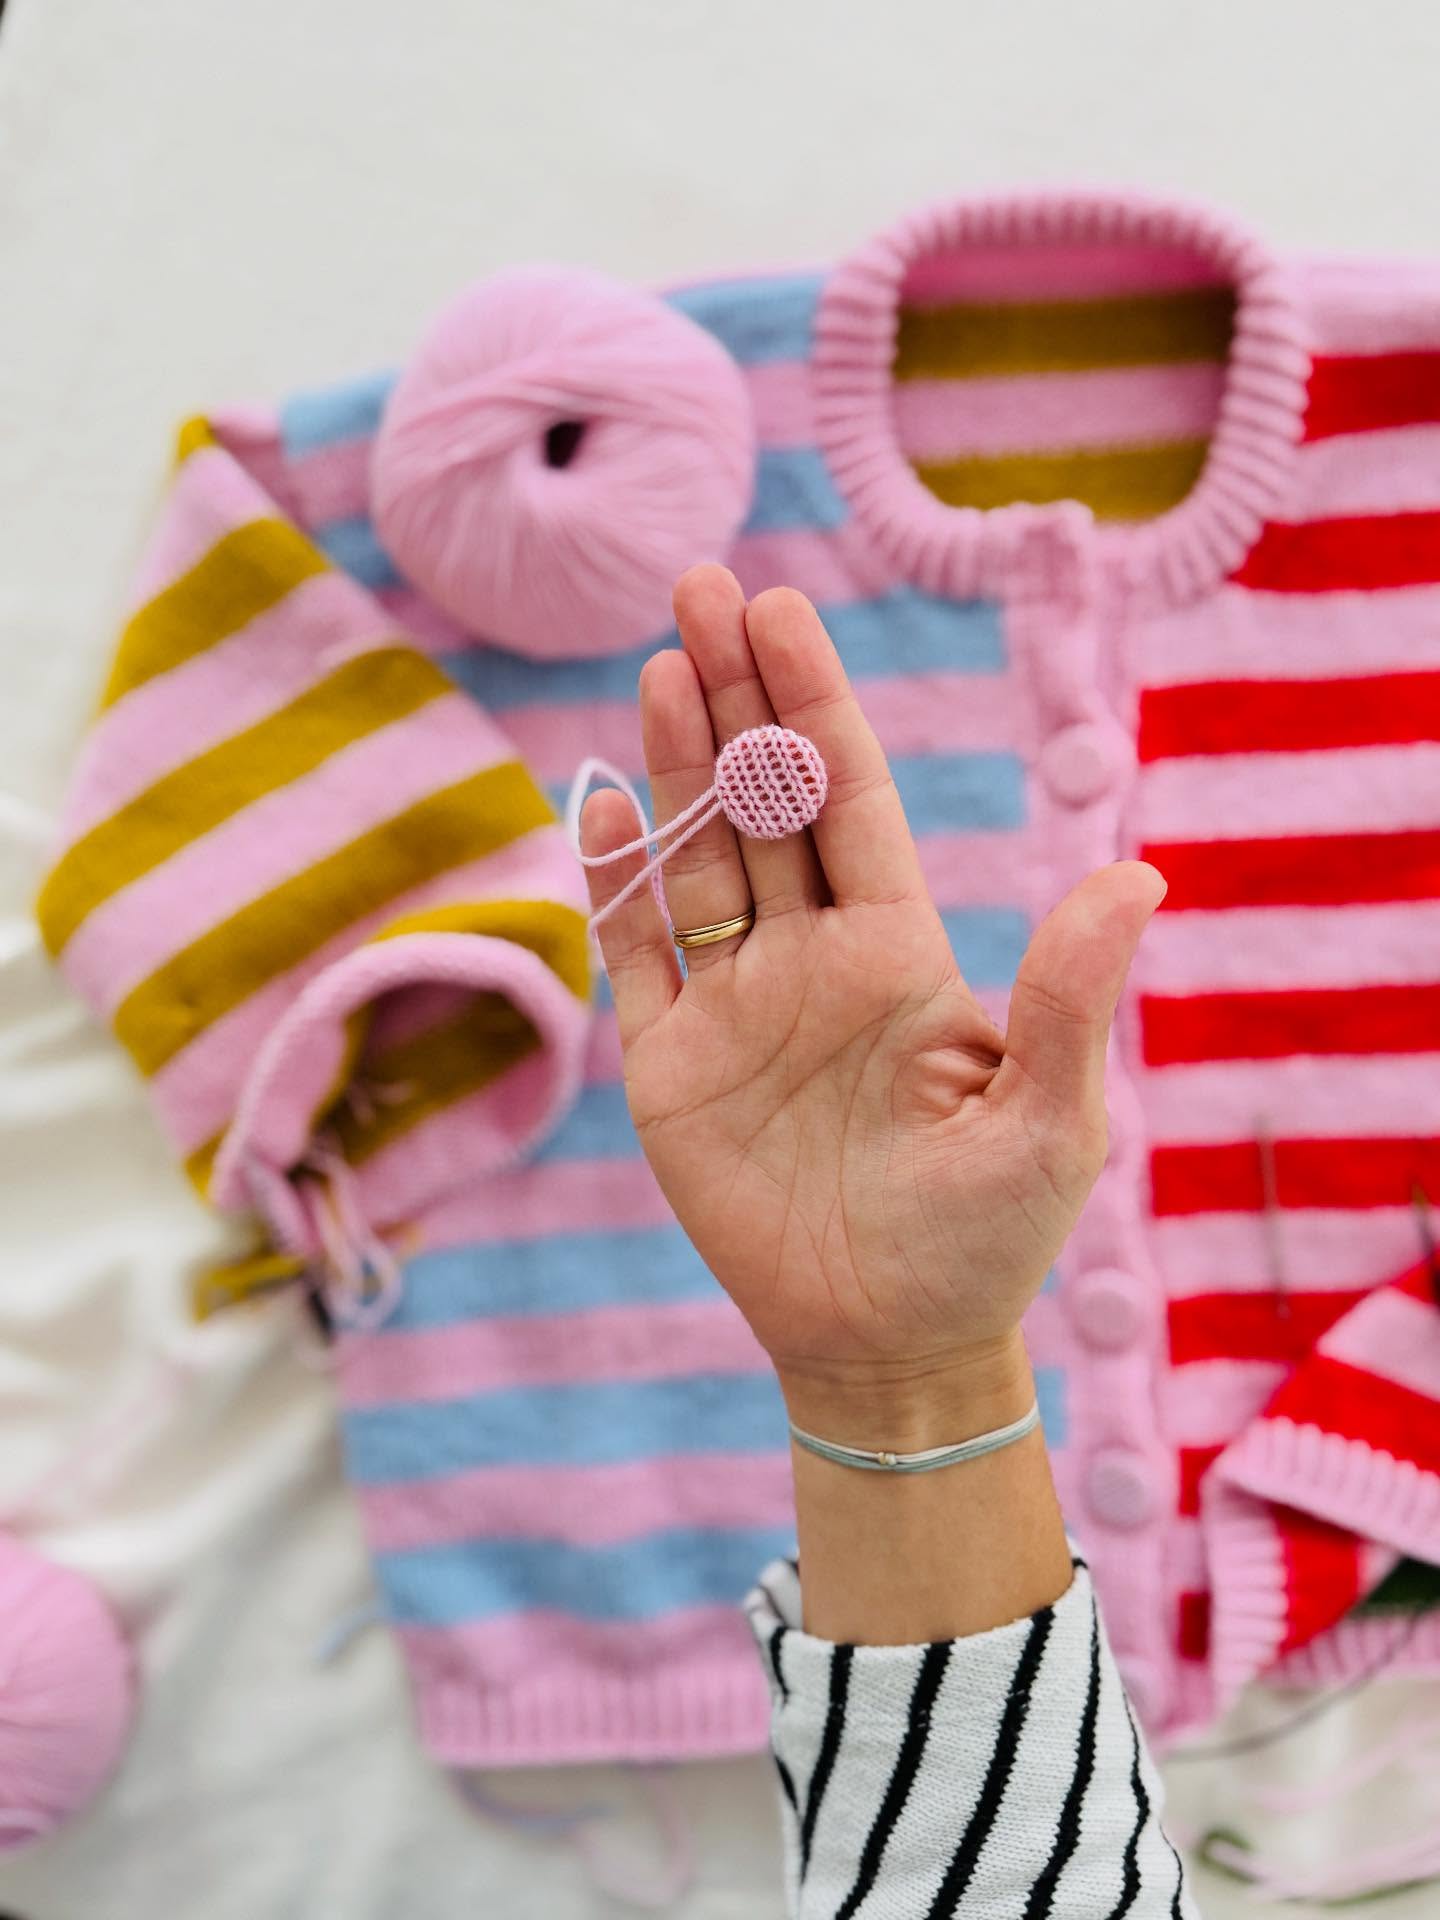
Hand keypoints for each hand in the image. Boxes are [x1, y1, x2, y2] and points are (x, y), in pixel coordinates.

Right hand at [581, 567, 1163, 1442]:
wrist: (889, 1344)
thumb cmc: (986, 1237)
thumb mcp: (1048, 1118)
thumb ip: (1068, 994)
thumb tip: (1142, 870)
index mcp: (898, 951)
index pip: (851, 798)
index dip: (814, 705)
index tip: (780, 611)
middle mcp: (813, 957)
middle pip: (764, 800)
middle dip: (736, 695)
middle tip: (699, 586)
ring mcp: (737, 1004)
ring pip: (696, 855)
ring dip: (676, 761)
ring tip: (659, 662)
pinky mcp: (671, 1064)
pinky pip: (637, 952)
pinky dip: (616, 880)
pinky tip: (603, 801)